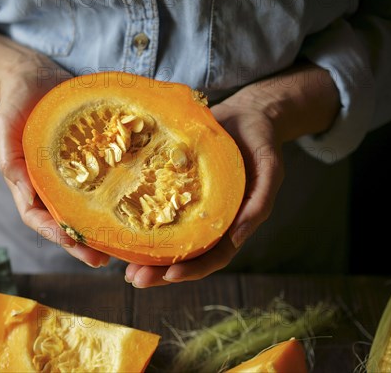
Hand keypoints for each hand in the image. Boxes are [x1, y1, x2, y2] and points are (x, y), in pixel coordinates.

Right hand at [0, 28, 109, 266]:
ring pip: (84, 208)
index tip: (69, 241)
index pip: (35, 217)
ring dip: (99, 228)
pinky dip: (112, 198)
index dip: (51, 232)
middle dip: (80, 243)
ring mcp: (70, 175)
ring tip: (120, 246)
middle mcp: (49, 185)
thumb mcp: (4, 124)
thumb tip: (23, 192)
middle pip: (63, 221)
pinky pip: (101, 183)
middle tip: (102, 260)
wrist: (37, 78)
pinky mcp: (90, 161)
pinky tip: (133, 207)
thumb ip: (8, 156)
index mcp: (25, 182)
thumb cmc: (16, 102)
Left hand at [125, 63, 339, 286]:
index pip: (213, 256)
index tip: (170, 275)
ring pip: (167, 236)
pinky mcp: (174, 185)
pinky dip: (139, 218)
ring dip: (146, 252)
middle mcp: (208, 219)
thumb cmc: (262, 142)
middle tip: (134, 279)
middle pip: (184, 254)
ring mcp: (189, 204)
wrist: (247, 112)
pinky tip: (120, 224)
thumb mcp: (270, 169)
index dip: (193, 269)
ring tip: (121, 265)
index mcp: (232, 223)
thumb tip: (239, 238)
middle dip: (159, 270)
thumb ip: (259, 203)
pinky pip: (156, 205)